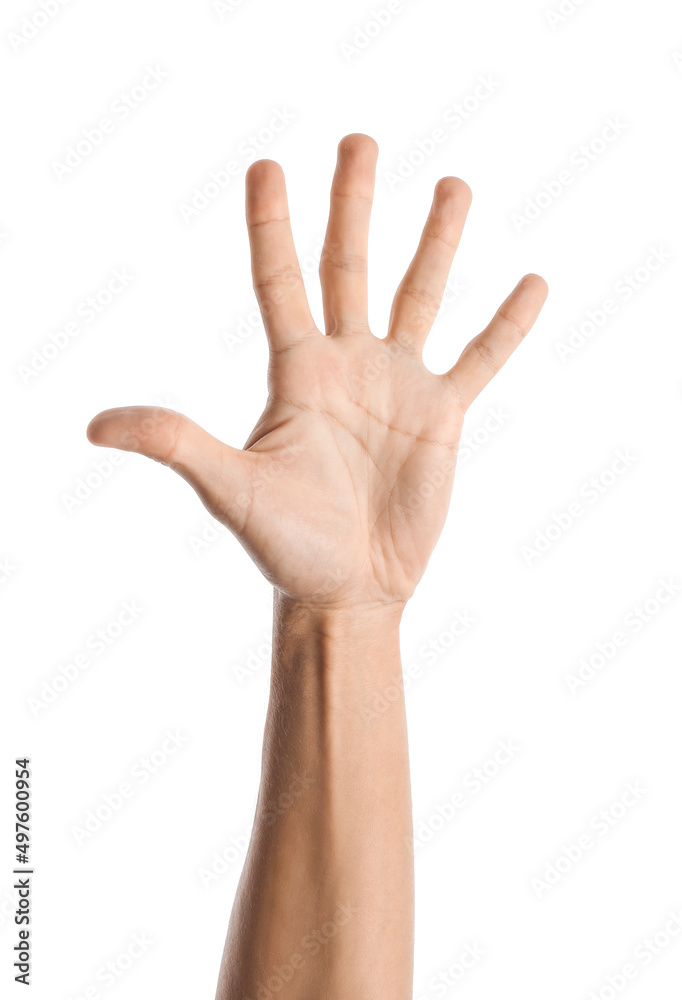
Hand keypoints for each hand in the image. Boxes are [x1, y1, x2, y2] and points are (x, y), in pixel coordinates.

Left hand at [87, 134, 546, 609]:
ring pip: (418, 296)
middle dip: (352, 204)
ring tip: (453, 184)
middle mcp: (345, 365)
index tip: (268, 165)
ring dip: (436, 241)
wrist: (347, 589)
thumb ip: (177, 444)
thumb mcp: (231, 488)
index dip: (271, 225)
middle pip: (348, 267)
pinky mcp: (441, 416)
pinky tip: (532, 283)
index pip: (279, 281)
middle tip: (358, 140)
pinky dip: (506, 324)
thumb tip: (94, 426)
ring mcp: (397, 386)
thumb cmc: (286, 544)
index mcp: (295, 373)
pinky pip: (479, 358)